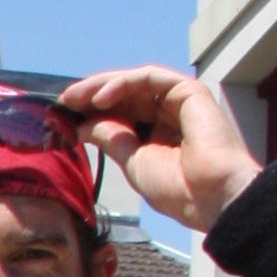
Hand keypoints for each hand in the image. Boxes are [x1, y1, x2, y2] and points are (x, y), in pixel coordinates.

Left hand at [57, 66, 260, 235]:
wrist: (212, 197)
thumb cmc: (180, 189)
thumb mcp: (133, 162)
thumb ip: (111, 138)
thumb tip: (81, 125)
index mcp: (158, 134)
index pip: (121, 114)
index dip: (93, 112)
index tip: (64, 116)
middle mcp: (169, 114)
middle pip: (125, 96)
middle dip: (92, 96)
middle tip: (64, 101)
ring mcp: (180, 101)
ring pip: (135, 83)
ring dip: (102, 87)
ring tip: (75, 98)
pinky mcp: (189, 90)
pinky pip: (149, 78)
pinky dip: (123, 84)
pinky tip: (100, 98)